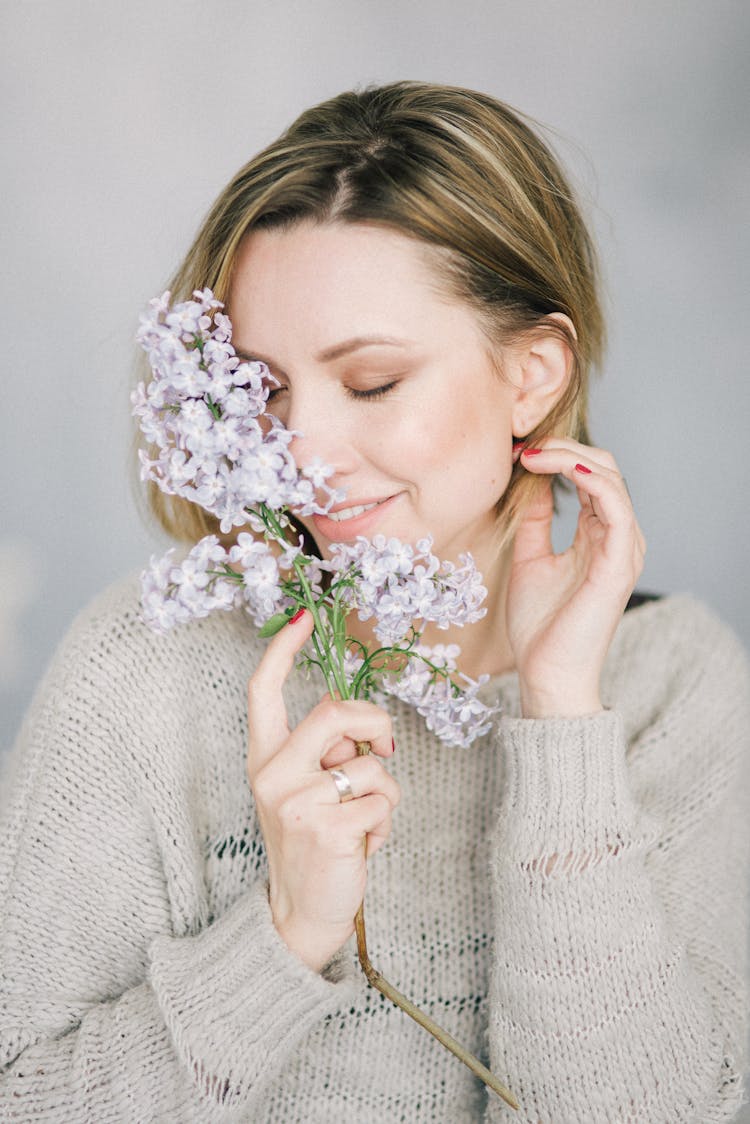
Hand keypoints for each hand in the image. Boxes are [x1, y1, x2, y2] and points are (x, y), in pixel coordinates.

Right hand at [246, 610, 398, 971]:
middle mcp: (273, 774)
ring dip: (384, 794)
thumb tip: (366, 725)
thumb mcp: (301, 791)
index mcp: (265, 757)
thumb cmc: (311, 842)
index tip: (303, 618)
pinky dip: (385, 824)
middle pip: (336, 712)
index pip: (263, 691)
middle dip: (377, 723)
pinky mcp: (327, 829)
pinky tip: (363, 844)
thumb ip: (322, 752)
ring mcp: (297, 802)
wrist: (300, 912)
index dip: (283, 650)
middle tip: (386, 749)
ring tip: (362, 821)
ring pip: (371, 765)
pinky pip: (382, 802)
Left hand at [508, 439, 645, 717]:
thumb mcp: (528, 558)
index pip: (589, 476)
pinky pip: (616, 507)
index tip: (517, 451)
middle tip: (525, 445)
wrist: (546, 674)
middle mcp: (617, 538)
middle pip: (605, 469)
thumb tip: (527, 479)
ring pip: (612, 480)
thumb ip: (533, 519)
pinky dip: (592, 480)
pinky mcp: (618, 564)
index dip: (557, 455)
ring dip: (573, 456)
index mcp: (597, 535)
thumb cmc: (540, 625)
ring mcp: (622, 550)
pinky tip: (563, 467)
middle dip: (565, 447)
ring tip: (535, 452)